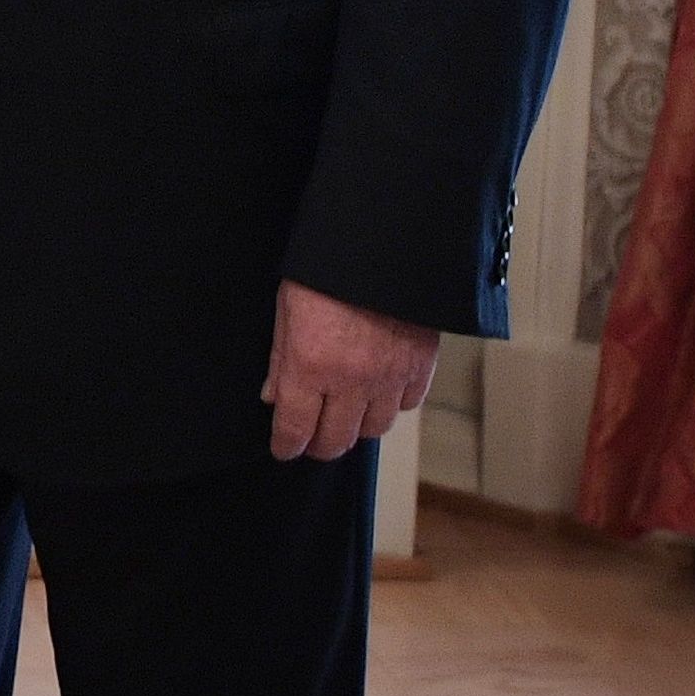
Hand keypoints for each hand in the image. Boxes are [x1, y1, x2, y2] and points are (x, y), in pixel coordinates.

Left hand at [262, 280, 436, 460]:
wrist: (383, 245)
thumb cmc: (325, 271)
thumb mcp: (286, 309)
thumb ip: (280, 358)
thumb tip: (273, 395)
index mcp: (309, 366)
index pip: (295, 426)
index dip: (287, 445)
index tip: (283, 450)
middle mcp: (350, 381)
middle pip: (336, 439)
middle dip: (320, 445)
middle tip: (311, 440)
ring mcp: (389, 378)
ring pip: (374, 429)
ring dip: (357, 427)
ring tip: (344, 416)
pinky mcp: (421, 368)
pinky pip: (407, 406)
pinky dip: (392, 406)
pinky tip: (379, 393)